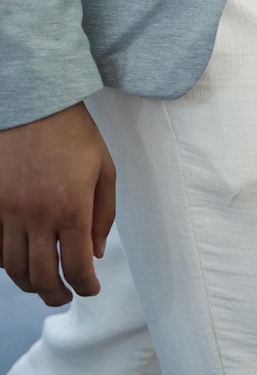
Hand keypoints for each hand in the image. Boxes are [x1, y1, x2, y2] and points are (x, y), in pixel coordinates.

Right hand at [0, 103, 115, 305]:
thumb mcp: (103, 168)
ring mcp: (10, 213)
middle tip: (65, 296)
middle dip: (56, 294)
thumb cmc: (74, 133)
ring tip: (43, 284)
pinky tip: (20, 260)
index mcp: (72, 207)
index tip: (90, 289)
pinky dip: (6, 264)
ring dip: (30, 284)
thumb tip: (95, 253)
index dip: (85, 286)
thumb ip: (103, 213)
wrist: (35, 103)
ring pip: (14, 269)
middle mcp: (38, 216)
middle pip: (42, 277)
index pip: (76, 267)